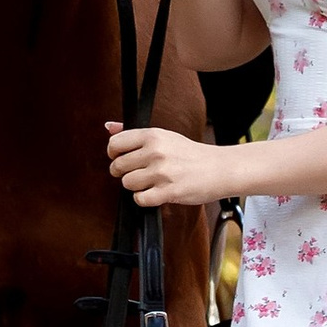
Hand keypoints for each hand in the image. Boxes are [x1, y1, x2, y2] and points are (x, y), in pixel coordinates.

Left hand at [105, 119, 227, 209]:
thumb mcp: (164, 136)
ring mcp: (161, 172)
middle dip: (123, 173)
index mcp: (153, 135)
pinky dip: (144, 199)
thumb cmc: (190, 153)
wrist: (218, 168)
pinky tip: (155, 193)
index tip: (119, 158)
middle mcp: (155, 152)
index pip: (115, 143)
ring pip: (127, 184)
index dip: (113, 154)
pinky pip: (140, 199)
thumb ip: (134, 133)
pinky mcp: (168, 191)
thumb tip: (109, 127)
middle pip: (118, 166)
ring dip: (135, 186)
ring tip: (150, 182)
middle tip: (137, 173)